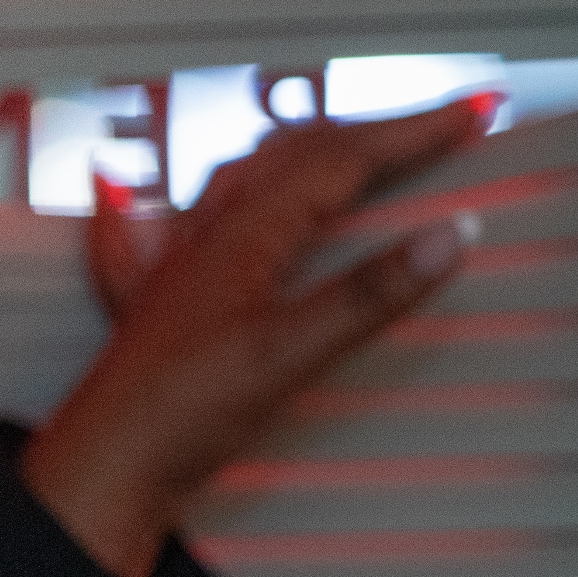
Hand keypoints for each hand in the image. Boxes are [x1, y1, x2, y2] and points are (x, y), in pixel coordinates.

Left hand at [20, 96, 493, 576]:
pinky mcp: (163, 297)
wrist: (105, 467)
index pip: (341, 158)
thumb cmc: (180, 414)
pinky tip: (135, 184)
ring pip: (246, 177)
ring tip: (353, 141)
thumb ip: (370, 294)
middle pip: (296, 153)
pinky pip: (178, 222)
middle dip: (372, 130)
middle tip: (439, 122)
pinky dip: (197, 194)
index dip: (411, 131)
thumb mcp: (291, 354)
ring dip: (307, 150)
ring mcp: (179, 260)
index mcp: (242, 233)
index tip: (472, 109)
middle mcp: (205, 232)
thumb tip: (450, 233)